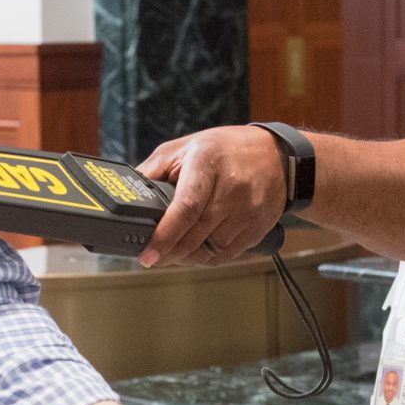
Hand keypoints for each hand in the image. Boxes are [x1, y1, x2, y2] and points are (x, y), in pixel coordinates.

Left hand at [135, 126, 286, 266]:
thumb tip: (128, 194)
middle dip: (168, 252)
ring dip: (186, 256)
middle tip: (152, 256)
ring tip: (174, 248)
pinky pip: (225, 255)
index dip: (164, 236)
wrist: (276, 156)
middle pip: (194, 235)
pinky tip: (196, 248)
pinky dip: (206, 257)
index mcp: (208, 163)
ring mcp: (247, 211)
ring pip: (208, 250)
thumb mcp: (185, 147)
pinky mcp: (257, 228)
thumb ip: (154, 170)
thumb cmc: (226, 150)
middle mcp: (231, 188)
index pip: (185, 208)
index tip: (147, 255)